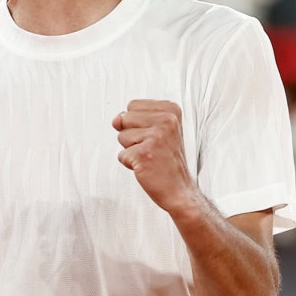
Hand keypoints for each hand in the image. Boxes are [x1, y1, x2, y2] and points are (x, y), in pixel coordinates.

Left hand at [113, 100, 195, 214]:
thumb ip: (133, 118)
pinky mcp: (144, 153)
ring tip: (151, 157)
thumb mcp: (155, 130)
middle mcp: (167, 120)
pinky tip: (147, 167)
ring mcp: (156, 136)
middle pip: (124, 118)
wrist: (179, 190)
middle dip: (132, 135)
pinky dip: (130, 164)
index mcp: (171, 110)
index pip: (132, 105)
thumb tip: (116, 120)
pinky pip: (121, 155)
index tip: (156, 137)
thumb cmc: (167, 161)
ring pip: (121, 136)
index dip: (138, 124)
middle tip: (153, 148)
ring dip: (131, 150)